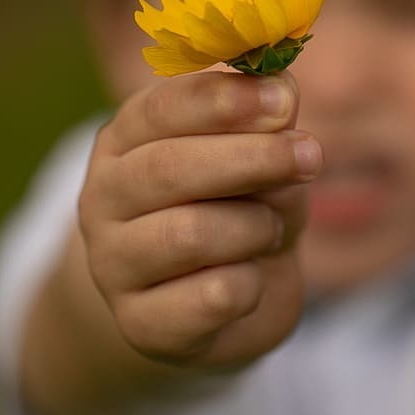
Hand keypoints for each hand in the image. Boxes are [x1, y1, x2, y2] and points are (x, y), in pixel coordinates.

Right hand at [78, 71, 320, 366]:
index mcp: (124, 141)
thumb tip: (283, 89)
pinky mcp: (140, 324)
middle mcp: (103, 198)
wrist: (220, 305)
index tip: (283, 98)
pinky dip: (251, 284)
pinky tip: (251, 282)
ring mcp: (112, 265)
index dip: (222, 102)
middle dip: (249, 158)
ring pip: (189, 234)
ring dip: (253, 226)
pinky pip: (212, 296)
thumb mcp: (259, 159)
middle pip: (167, 169)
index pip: (159, 110)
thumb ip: (267, 124)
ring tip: (269, 229)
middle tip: (311, 153)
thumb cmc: (238, 209)